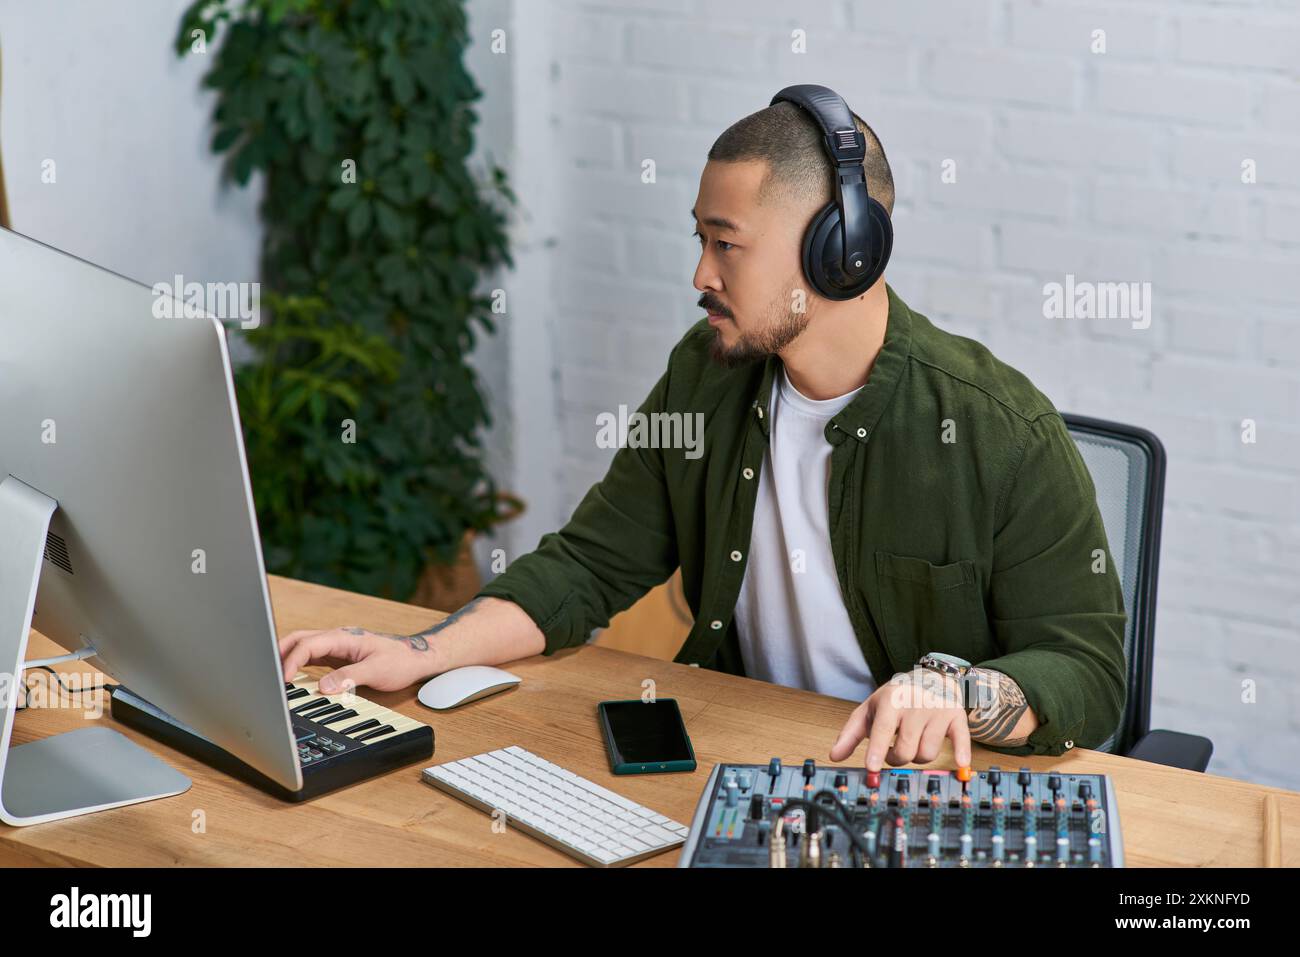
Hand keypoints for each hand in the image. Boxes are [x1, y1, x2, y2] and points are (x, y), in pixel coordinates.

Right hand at [278, 625, 445, 693]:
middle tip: (267, 675)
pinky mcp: (338, 657)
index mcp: (343, 637)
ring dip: (287, 659)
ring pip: (303, 647)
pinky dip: (298, 666)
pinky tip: (293, 678)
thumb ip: (350, 677)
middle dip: (279, 654)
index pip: (308, 644)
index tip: (284, 680)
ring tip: (275, 678)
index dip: (292, 661)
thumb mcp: (377, 670)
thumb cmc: (401, 660)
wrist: (416, 658)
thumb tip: (323, 687)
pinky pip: (312, 658)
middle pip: (299, 640)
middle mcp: (337, 639)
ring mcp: (337, 647)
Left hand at [830, 667, 972, 770]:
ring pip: (927, 753)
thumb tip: (834, 756)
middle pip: (906, 749)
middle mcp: (915, 704)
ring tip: (913, 742)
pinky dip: (961, 752)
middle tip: (894, 751)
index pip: (883, 728)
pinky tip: (961, 763)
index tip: (872, 766)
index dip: (877, 749)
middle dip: (897, 758)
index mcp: (892, 700)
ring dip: (918, 757)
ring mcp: (937, 710)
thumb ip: (851, 733)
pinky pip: (961, 739)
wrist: (932, 676)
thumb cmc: (898, 696)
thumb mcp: (871, 708)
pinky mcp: (956, 717)